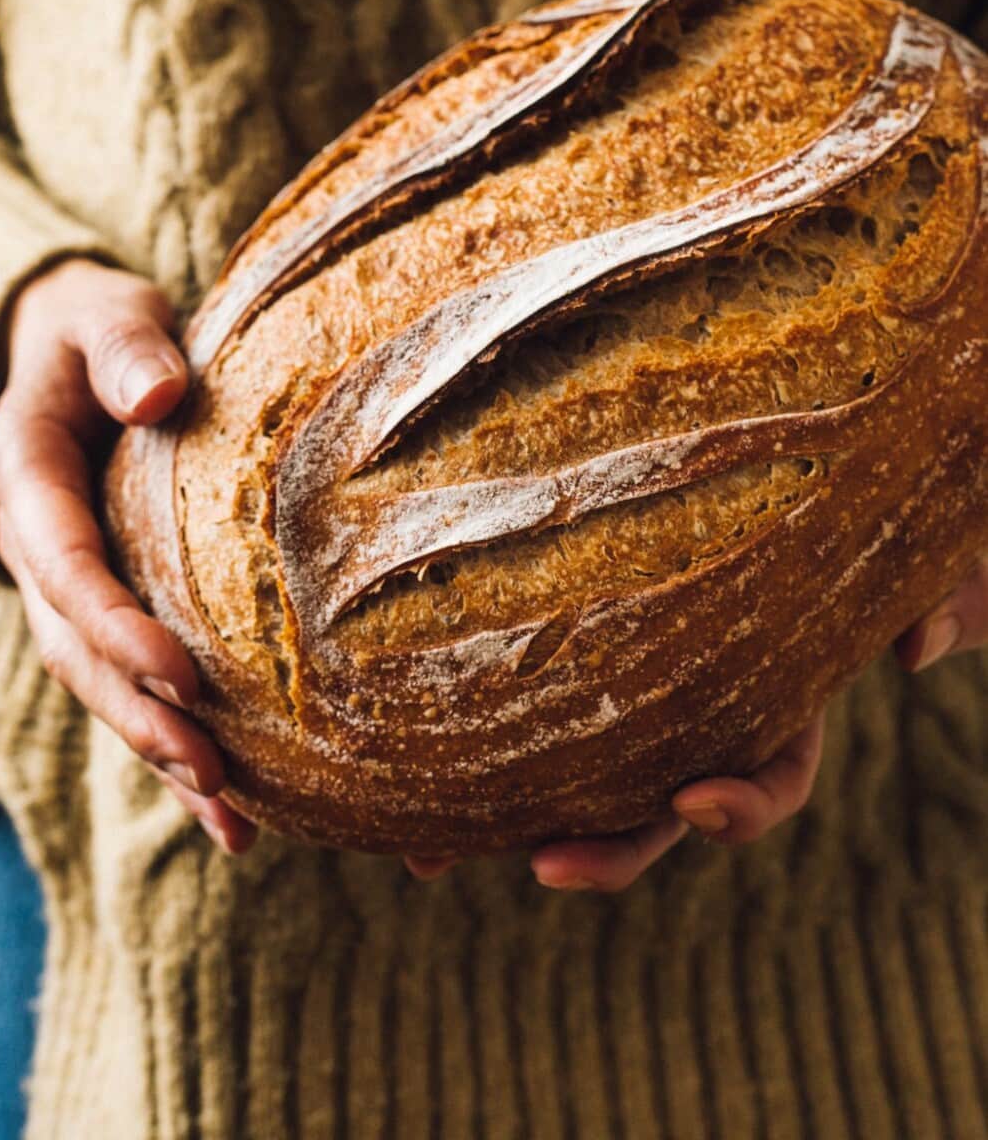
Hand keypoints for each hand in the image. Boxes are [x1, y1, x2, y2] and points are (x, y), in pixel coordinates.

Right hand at [0, 257, 255, 854]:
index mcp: (28, 470)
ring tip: (228, 810)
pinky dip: (170, 742)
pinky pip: (127, 681)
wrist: (76, 349)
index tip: (182, 675)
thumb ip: (126, 347)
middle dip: (138, 712)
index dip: (112, 623)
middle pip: (74, 645)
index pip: (61, 561)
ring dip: (154, 747)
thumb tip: (159, 395)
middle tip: (210, 768)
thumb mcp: (107, 313)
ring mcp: (63, 581)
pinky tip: (228, 808)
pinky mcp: (101, 602)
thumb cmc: (101, 327)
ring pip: (96, 681)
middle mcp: (35, 540)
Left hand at [408, 549, 987, 886]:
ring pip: (578, 775)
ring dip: (509, 819)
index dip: (744, 805)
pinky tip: (406, 761)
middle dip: (608, 849)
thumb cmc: (848, 511)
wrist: (778, 476)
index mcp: (775, 698)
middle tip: (546, 865)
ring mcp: (635, 692)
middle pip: (656, 806)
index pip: (774, 777)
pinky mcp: (577, 657)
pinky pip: (530, 711)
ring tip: (429, 852)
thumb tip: (920, 651)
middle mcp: (699, 712)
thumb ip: (938, 591)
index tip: (699, 801)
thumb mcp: (910, 548)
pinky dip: (474, 743)